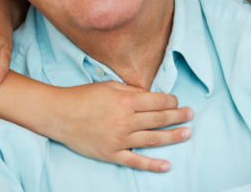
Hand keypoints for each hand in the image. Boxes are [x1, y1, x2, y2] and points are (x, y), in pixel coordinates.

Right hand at [46, 82, 192, 172]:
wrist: (60, 114)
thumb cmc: (83, 96)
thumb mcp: (109, 86)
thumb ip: (131, 91)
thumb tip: (150, 95)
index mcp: (126, 101)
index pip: (157, 101)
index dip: (171, 101)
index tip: (176, 101)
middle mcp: (126, 120)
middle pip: (159, 119)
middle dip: (178, 116)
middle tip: (191, 114)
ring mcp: (120, 139)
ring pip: (153, 139)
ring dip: (173, 136)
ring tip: (187, 133)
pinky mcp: (112, 154)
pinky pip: (136, 161)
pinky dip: (152, 165)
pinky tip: (166, 165)